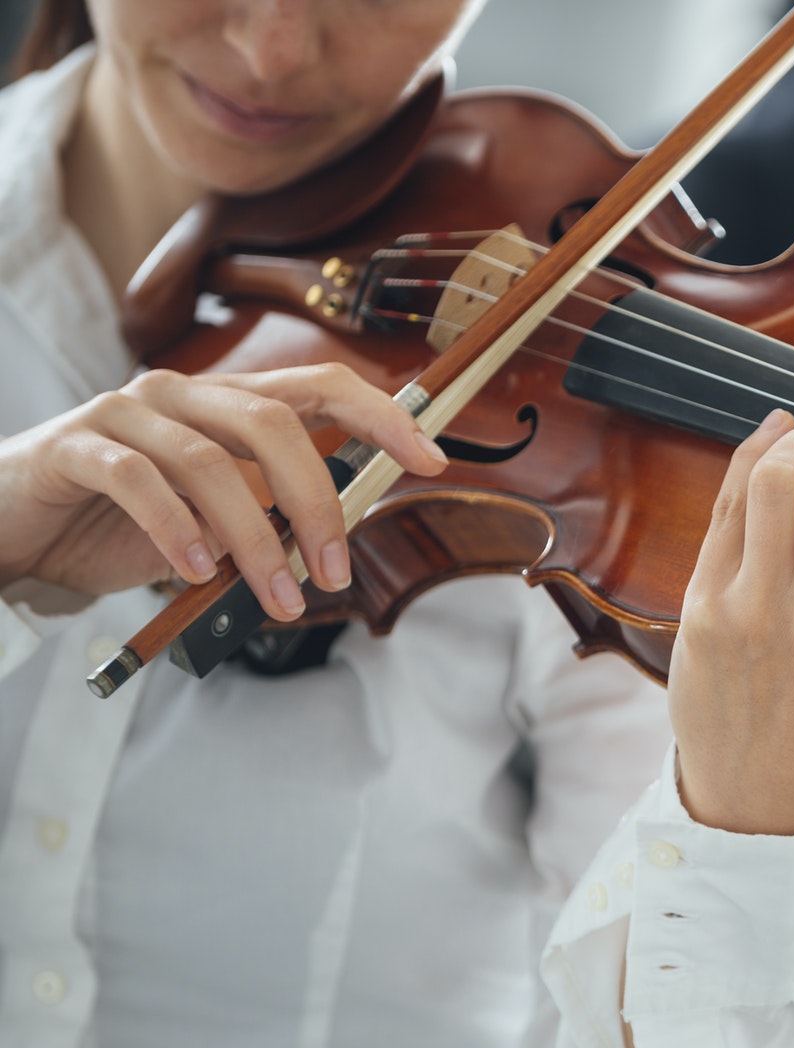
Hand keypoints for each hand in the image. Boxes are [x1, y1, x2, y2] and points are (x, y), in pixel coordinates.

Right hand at [0, 364, 447, 617]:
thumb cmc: (117, 526)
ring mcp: (124, 413)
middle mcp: (180, 395)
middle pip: (274, 424)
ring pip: (212, 462)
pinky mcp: (72, 446)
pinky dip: (176, 529)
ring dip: (254, 540)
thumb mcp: (211, 527)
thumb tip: (334, 548)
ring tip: (274, 597)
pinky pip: (138, 479)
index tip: (434, 459)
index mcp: (224, 405)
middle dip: (317, 502)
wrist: (13, 530)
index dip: (382, 416)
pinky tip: (194, 572)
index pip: (319, 387)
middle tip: (333, 572)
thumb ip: (268, 522)